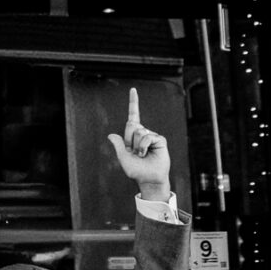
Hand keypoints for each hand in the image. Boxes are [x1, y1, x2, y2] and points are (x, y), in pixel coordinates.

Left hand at [107, 86, 172, 206]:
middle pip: (131, 125)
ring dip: (137, 146)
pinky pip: (147, 136)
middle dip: (129, 139)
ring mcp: (151, 136)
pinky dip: (144, 146)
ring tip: (142, 155)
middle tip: (135, 152)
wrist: (149, 179)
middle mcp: (143, 133)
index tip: (133, 90)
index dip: (133, 103)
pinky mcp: (159, 139)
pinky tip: (146, 153)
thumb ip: (118, 146)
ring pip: (139, 131)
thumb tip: (110, 135)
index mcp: (133, 137)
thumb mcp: (123, 159)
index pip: (133, 117)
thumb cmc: (136, 171)